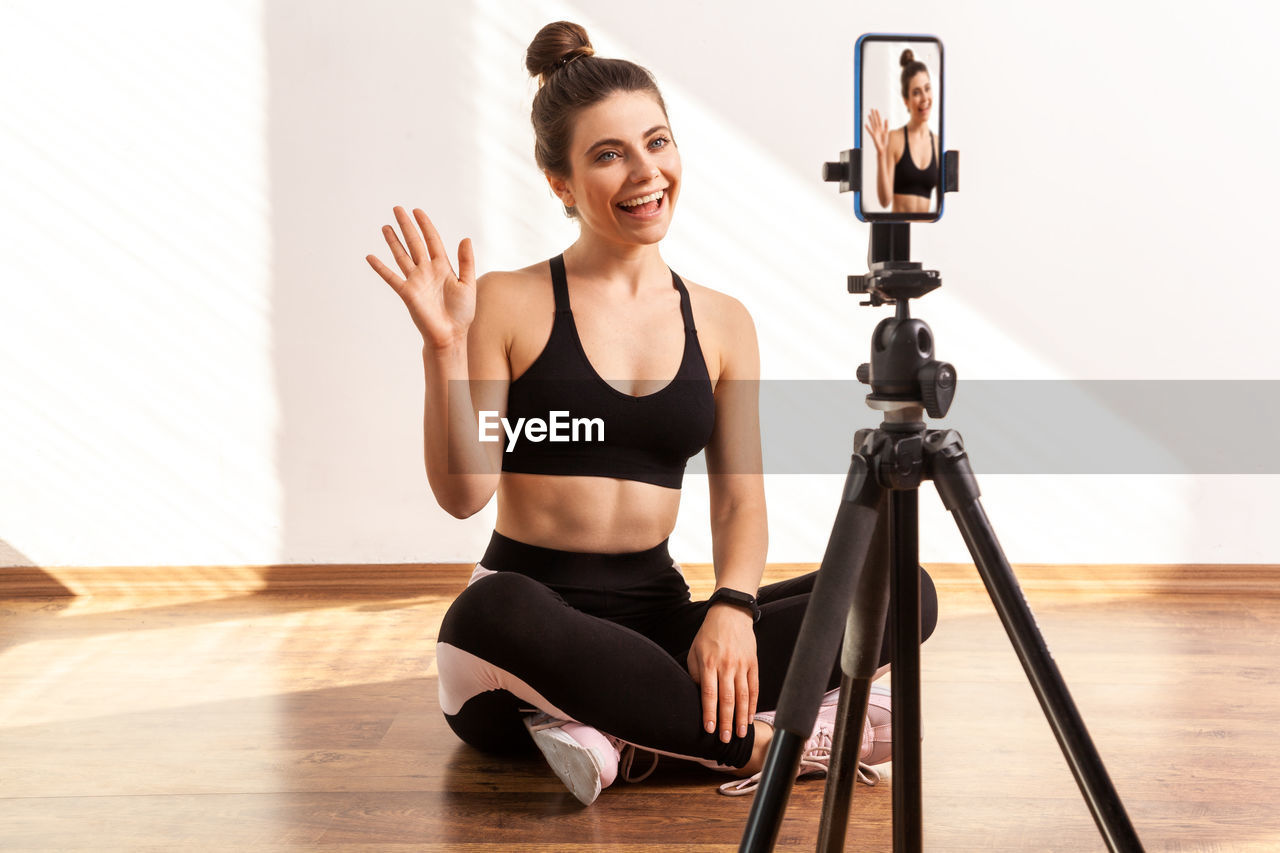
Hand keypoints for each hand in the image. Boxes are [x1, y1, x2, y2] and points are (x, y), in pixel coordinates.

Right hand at [366, 206, 475, 349]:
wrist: (451, 334)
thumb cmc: (462, 312)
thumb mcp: (468, 284)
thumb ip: (466, 262)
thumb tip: (465, 238)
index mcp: (443, 266)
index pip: (432, 240)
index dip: (425, 225)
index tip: (417, 211)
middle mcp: (427, 270)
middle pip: (414, 243)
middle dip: (406, 226)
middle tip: (397, 209)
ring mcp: (415, 280)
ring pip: (402, 256)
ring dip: (393, 241)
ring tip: (385, 226)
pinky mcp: (407, 293)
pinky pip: (391, 277)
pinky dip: (380, 267)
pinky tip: (371, 257)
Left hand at [687, 603, 758, 742]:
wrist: (731, 614)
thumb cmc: (708, 635)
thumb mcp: (695, 652)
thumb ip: (696, 675)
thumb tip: (698, 699)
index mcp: (709, 663)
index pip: (709, 693)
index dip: (710, 713)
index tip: (709, 729)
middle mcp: (726, 666)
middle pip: (728, 699)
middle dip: (727, 722)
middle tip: (725, 740)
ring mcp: (742, 665)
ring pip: (743, 697)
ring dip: (742, 718)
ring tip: (740, 734)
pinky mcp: (753, 664)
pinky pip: (754, 688)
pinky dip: (753, 705)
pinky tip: (750, 718)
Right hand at [864, 108, 889, 153]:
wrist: (883, 148)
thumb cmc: (885, 141)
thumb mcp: (886, 132)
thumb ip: (886, 126)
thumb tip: (886, 119)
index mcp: (881, 128)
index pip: (879, 120)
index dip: (877, 115)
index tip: (876, 110)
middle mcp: (877, 129)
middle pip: (875, 120)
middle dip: (873, 115)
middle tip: (871, 109)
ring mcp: (875, 132)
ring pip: (872, 124)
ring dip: (870, 119)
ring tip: (868, 115)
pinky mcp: (873, 136)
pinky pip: (870, 131)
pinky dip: (868, 128)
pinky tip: (865, 125)